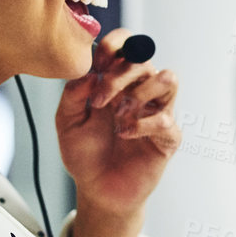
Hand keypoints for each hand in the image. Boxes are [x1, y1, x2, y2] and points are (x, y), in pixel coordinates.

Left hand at [55, 28, 181, 217]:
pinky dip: (141, 125)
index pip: (127, 46)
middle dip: (119, 75)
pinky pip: (165, 119)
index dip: (114, 45)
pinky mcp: (167, 138)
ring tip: (120, 115)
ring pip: (168, 78)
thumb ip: (73, 94)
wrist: (97, 190)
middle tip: (99, 99)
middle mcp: (141, 92)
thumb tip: (88, 73)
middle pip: (144, 59)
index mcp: (118, 82)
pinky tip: (124, 134)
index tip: (96, 64)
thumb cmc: (86, 155)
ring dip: (140, 93)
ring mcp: (157, 113)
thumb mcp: (67, 121)